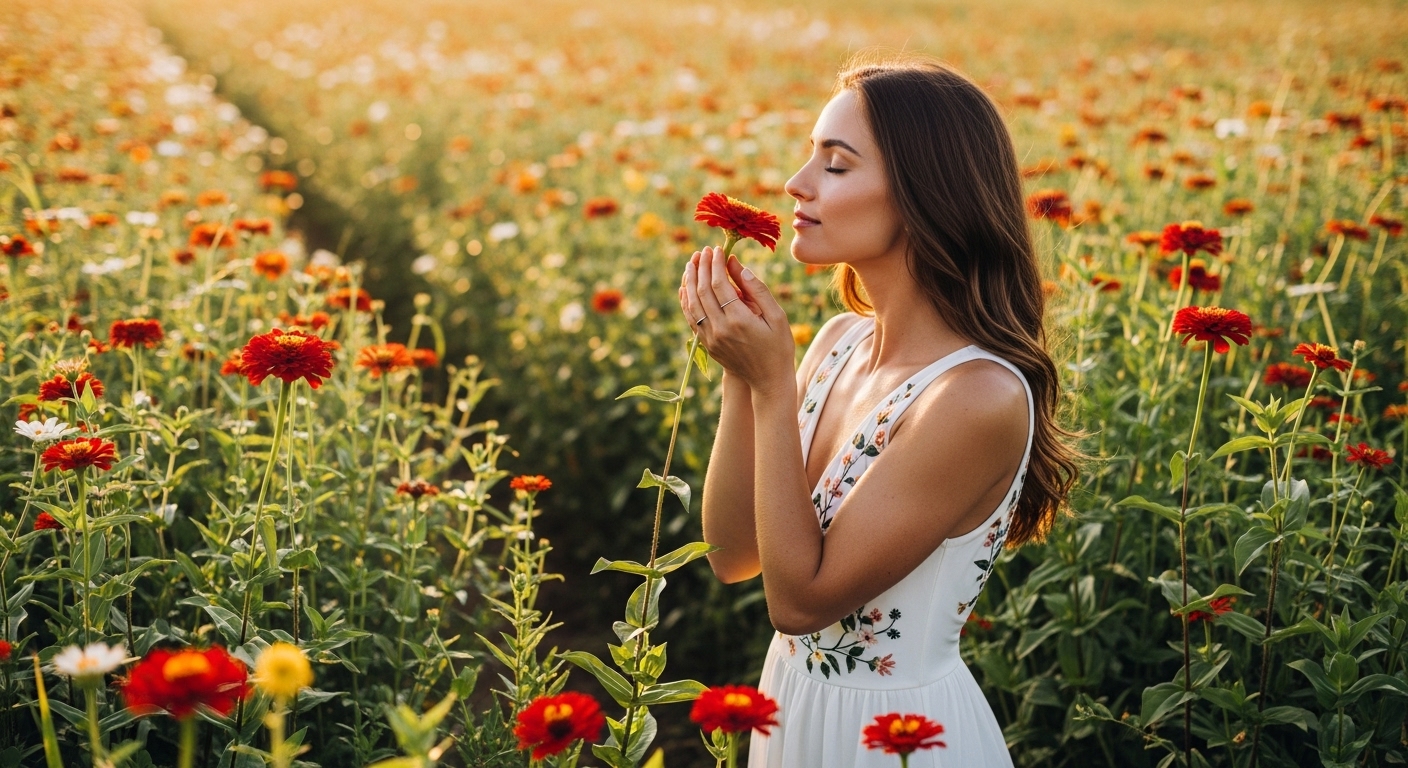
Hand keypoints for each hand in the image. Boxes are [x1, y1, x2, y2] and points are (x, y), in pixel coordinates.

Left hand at [678, 246, 794, 396]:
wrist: (768, 380)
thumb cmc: (778, 346)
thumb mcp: (777, 316)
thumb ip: (757, 290)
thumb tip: (738, 265)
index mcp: (739, 320)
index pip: (718, 284)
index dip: (715, 264)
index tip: (716, 249)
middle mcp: (720, 329)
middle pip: (702, 292)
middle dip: (701, 268)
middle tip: (702, 251)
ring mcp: (711, 339)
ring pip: (692, 304)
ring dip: (689, 281)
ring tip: (691, 263)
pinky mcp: (707, 345)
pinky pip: (691, 319)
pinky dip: (686, 301)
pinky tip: (686, 287)